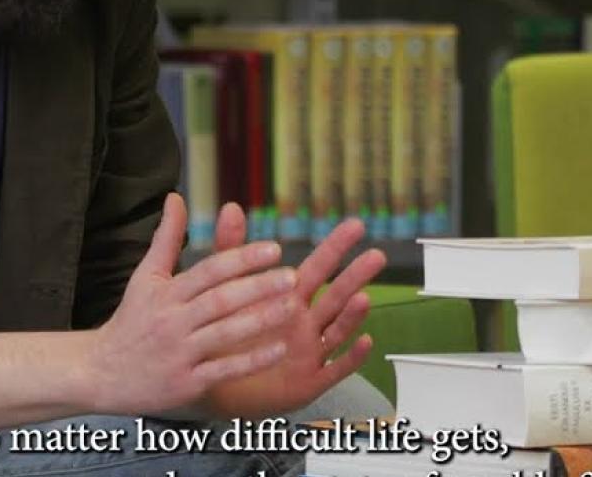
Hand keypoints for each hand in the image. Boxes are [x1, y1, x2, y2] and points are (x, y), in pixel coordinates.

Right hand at [84, 194, 298, 416]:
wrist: (100, 373)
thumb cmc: (131, 321)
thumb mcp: (144, 277)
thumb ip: (166, 238)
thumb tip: (175, 197)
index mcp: (166, 293)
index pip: (209, 270)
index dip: (242, 258)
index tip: (273, 249)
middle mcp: (173, 321)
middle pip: (221, 300)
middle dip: (258, 287)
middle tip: (292, 276)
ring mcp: (180, 353)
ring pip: (225, 333)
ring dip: (261, 320)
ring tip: (292, 306)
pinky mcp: (186, 383)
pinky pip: (224, 370)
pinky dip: (252, 360)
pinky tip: (279, 349)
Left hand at [198, 203, 385, 419]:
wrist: (214, 384)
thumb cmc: (226, 336)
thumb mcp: (226, 290)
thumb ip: (230, 250)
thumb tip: (230, 208)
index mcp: (289, 299)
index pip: (317, 268)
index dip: (335, 247)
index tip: (356, 225)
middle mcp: (306, 323)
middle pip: (336, 296)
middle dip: (356, 276)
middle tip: (377, 256)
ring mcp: (311, 351)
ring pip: (338, 329)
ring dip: (353, 315)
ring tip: (363, 297)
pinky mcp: (310, 380)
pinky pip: (336, 368)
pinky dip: (352, 357)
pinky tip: (365, 341)